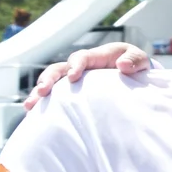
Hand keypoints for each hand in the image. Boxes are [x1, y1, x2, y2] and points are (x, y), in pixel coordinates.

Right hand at [24, 41, 148, 109]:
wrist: (130, 73)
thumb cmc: (134, 64)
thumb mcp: (140, 60)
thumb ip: (135, 61)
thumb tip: (123, 65)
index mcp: (95, 57)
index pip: (81, 57)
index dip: (75, 65)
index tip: (73, 76)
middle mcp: (79, 67)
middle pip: (58, 69)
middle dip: (49, 78)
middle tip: (43, 91)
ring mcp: (71, 80)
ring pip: (51, 82)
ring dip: (39, 92)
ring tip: (31, 105)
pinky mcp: (69, 92)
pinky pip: (53, 96)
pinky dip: (42, 103)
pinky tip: (31, 113)